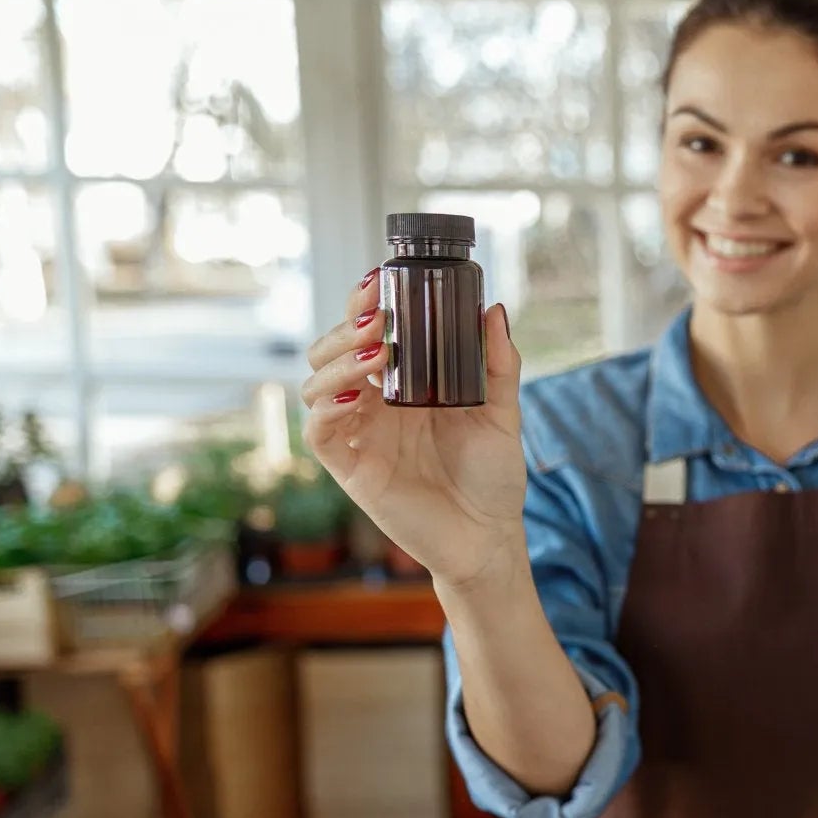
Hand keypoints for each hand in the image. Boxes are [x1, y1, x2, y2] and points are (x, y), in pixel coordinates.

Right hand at [300, 270, 526, 591]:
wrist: (490, 538)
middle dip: (346, 328)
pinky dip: (326, 408)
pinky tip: (354, 396)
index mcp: (404, 386)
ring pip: (316, 385)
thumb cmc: (493, 477)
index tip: (378, 279)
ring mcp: (359, 436)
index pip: (368, 335)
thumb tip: (492, 309)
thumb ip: (498, 364)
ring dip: (337, 361)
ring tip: (377, 353)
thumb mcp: (502, 413)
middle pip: (331, 352)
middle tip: (379, 318)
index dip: (363, 304)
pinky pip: (319, 432)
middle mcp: (374, 406)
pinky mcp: (351, 470)